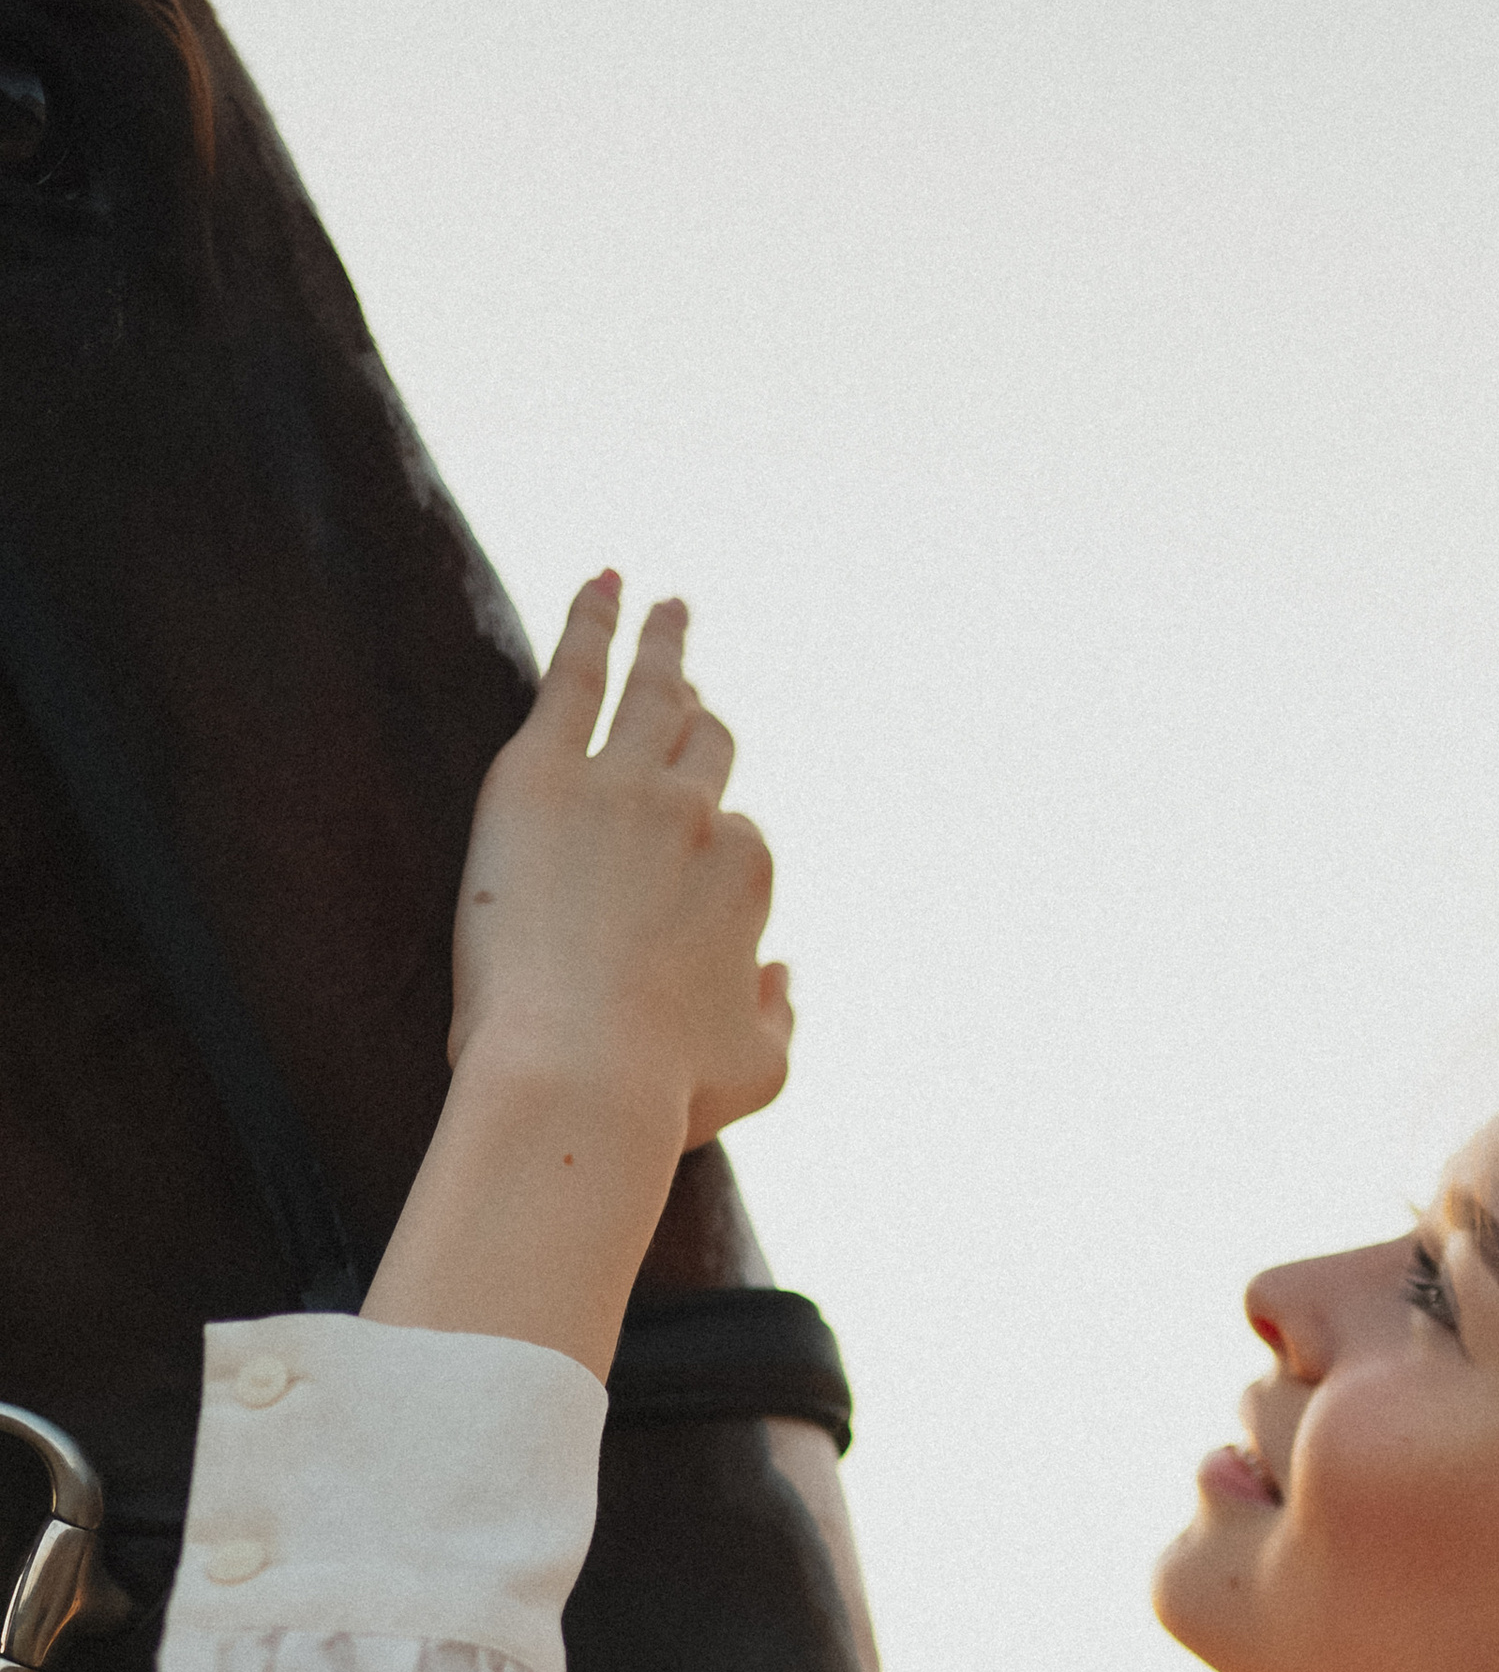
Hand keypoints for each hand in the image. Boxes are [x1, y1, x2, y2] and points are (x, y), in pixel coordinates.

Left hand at [451, 576, 792, 1154]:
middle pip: (707, 749)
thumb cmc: (663, 1088)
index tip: (681, 865)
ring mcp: (622, 786)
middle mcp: (698, 815)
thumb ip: (782, 1013)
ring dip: (665, 645)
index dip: (710, 851)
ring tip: (665, 608)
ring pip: (653, 694)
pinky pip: (575, 674)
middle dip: (704, 721)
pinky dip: (594, 621)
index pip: (736, 837)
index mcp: (749, 876)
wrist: (577, 1072)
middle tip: (692, 687)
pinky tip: (605, 584)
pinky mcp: (542, 772)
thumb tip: (783, 971)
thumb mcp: (760, 1066)